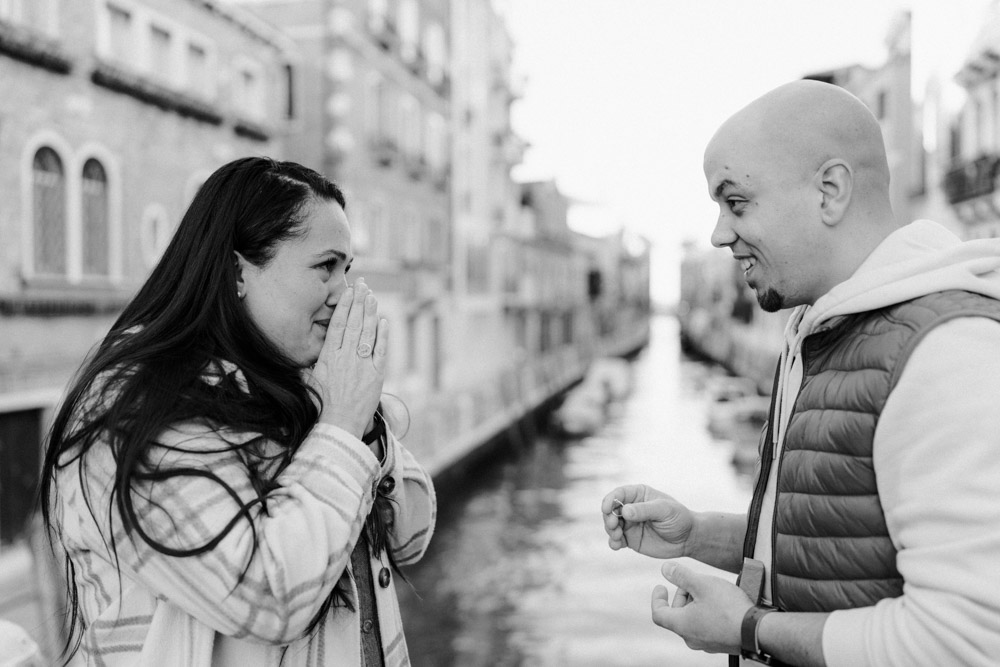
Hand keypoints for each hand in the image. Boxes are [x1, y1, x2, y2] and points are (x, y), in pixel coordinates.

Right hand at [310, 279, 388, 438]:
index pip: (338, 325)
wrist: (338, 425)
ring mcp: (362, 365)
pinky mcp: (376, 375)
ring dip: (371, 313)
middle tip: (363, 285)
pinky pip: (381, 350)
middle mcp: (346, 357)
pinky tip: (383, 321)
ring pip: (367, 333)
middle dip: (359, 302)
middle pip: (354, 323)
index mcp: (329, 357)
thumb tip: (306, 349)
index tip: (349, 291)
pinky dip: (383, 334)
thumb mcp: (310, 380)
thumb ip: (312, 362)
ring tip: (373, 296)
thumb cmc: (321, 405)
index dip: (345, 306)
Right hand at [601, 484, 693, 557]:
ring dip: (610, 530)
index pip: (619, 494)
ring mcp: (629, 524)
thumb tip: (625, 511)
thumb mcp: (664, 510)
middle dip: (608, 517)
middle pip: (610, 510)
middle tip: (614, 525)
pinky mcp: (630, 539)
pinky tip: (616, 546)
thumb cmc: (678, 518)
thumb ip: (645, 510)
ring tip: (617, 537)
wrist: (687, 538)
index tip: (606, 509)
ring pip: (611, 525)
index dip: (610, 500)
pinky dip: (613, 543)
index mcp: (638, 495)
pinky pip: (616, 540)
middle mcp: (631, 508)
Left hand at [651, 561, 752, 653]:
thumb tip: (665, 569)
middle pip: (677, 615)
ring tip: (709, 590)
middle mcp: (691, 638)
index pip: (658, 614)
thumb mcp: (702, 584)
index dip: (657, 599)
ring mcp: (706, 643)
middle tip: (694, 583)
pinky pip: (707, 626)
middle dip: (682, 596)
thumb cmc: (728, 608)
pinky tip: (720, 602)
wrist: (757, 631)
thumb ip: (681, 575)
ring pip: (692, 621)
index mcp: (681, 625)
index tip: (661, 587)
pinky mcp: (720, 643)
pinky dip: (707, 613)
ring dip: (696, 604)